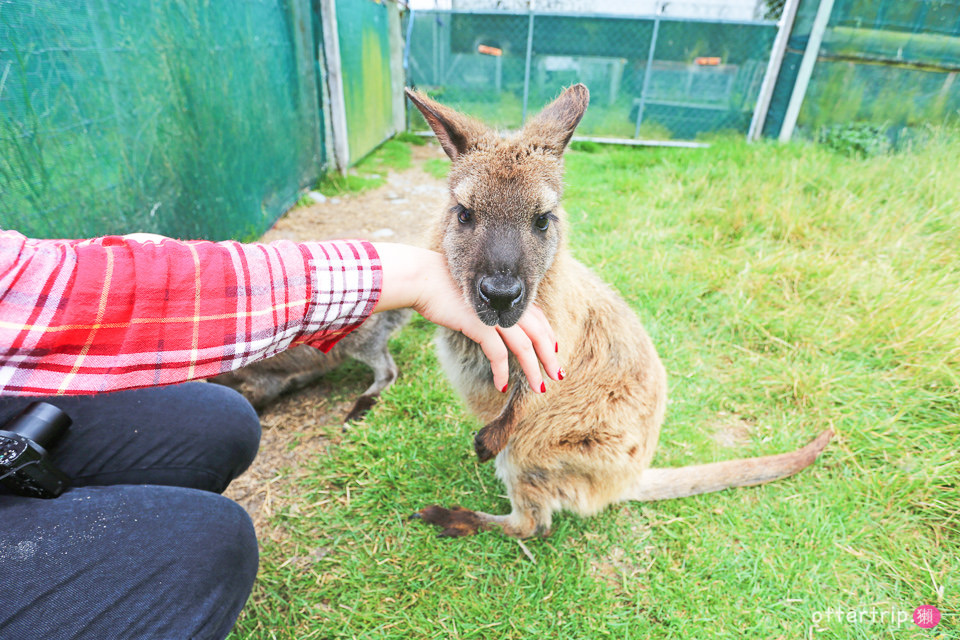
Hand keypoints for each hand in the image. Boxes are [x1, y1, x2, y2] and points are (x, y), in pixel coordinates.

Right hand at [373, 243, 561, 392]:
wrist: (423, 279)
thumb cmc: (443, 288)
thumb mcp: (473, 299)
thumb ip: (488, 309)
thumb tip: (493, 325)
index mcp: (506, 295)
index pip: (538, 317)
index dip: (549, 335)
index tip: (554, 350)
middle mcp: (505, 304)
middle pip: (539, 333)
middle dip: (550, 357)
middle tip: (558, 376)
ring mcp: (494, 314)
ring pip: (524, 347)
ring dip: (533, 370)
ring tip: (539, 389)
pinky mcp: (480, 324)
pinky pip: (498, 354)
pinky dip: (502, 372)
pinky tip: (502, 386)